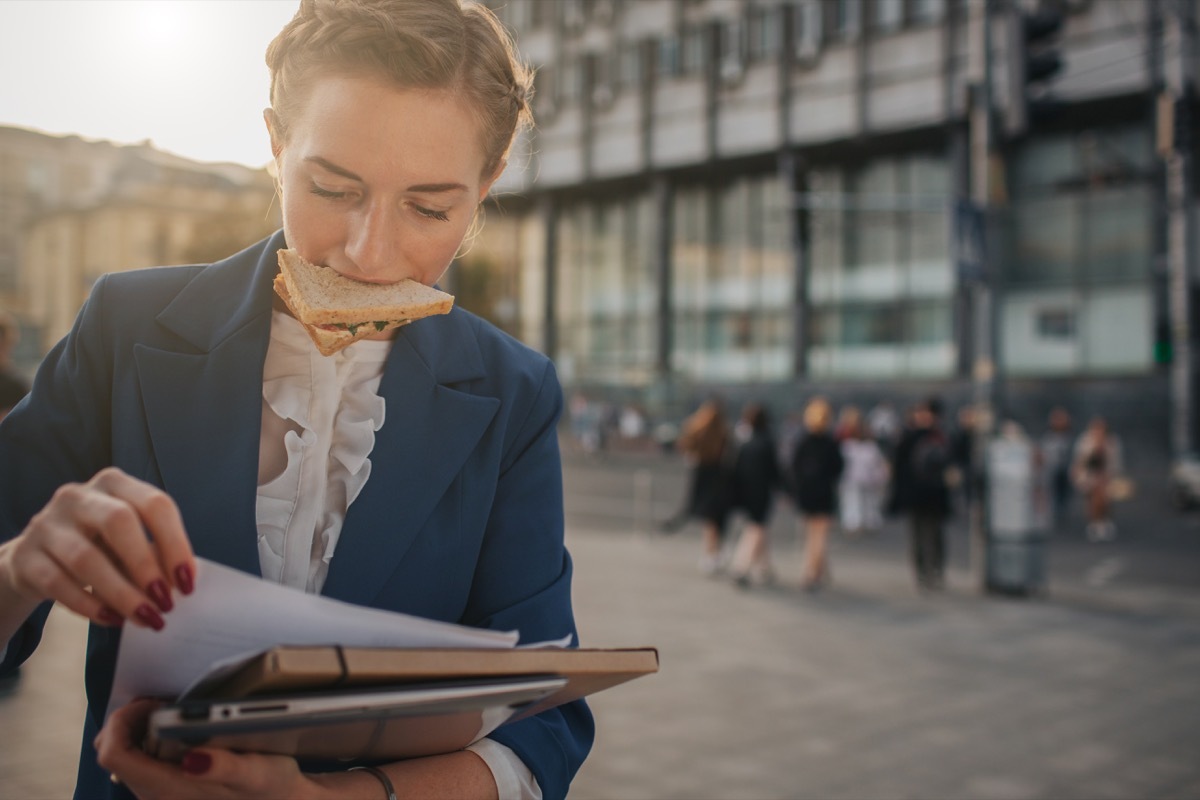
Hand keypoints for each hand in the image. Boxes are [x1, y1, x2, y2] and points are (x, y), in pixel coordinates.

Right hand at [0, 467, 194, 630]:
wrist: (37, 558)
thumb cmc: (98, 546)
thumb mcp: (128, 542)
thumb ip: (154, 554)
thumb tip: (180, 584)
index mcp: (115, 484)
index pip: (154, 504)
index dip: (176, 543)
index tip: (188, 583)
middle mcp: (79, 496)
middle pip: (119, 521)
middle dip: (146, 565)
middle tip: (165, 602)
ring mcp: (48, 523)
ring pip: (86, 558)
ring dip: (122, 593)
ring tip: (144, 617)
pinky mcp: (25, 556)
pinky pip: (58, 583)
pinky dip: (90, 605)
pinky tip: (112, 619)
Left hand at [96, 699, 319, 799]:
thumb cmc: (270, 787)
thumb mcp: (256, 774)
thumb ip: (224, 767)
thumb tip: (194, 759)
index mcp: (168, 790)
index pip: (114, 755)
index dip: (122, 722)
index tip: (152, 703)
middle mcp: (154, 797)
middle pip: (114, 755)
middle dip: (129, 721)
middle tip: (162, 703)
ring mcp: (158, 796)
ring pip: (125, 759)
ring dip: (139, 730)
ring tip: (172, 714)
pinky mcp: (167, 791)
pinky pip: (140, 764)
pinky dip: (149, 741)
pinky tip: (179, 732)